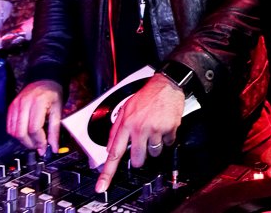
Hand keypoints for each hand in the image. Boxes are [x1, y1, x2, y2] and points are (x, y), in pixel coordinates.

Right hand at [7, 80, 63, 155]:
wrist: (44, 79)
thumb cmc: (53, 94)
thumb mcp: (58, 110)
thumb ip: (55, 130)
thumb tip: (53, 148)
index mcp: (37, 103)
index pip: (34, 128)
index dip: (39, 141)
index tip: (44, 148)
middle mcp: (23, 104)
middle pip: (21, 132)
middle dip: (30, 144)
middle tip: (38, 147)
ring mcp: (15, 105)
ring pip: (13, 131)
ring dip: (23, 140)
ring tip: (33, 141)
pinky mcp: (10, 107)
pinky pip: (9, 126)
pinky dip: (16, 134)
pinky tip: (26, 134)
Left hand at [95, 73, 184, 192]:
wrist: (167, 85)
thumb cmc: (146, 96)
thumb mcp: (125, 108)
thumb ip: (116, 129)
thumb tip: (110, 147)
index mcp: (126, 124)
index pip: (114, 153)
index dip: (107, 172)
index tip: (102, 186)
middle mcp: (139, 128)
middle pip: (137, 160)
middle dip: (140, 158)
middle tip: (143, 145)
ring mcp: (155, 129)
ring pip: (154, 153)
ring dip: (155, 145)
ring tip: (155, 129)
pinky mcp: (169, 129)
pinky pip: (168, 143)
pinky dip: (167, 137)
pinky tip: (165, 125)